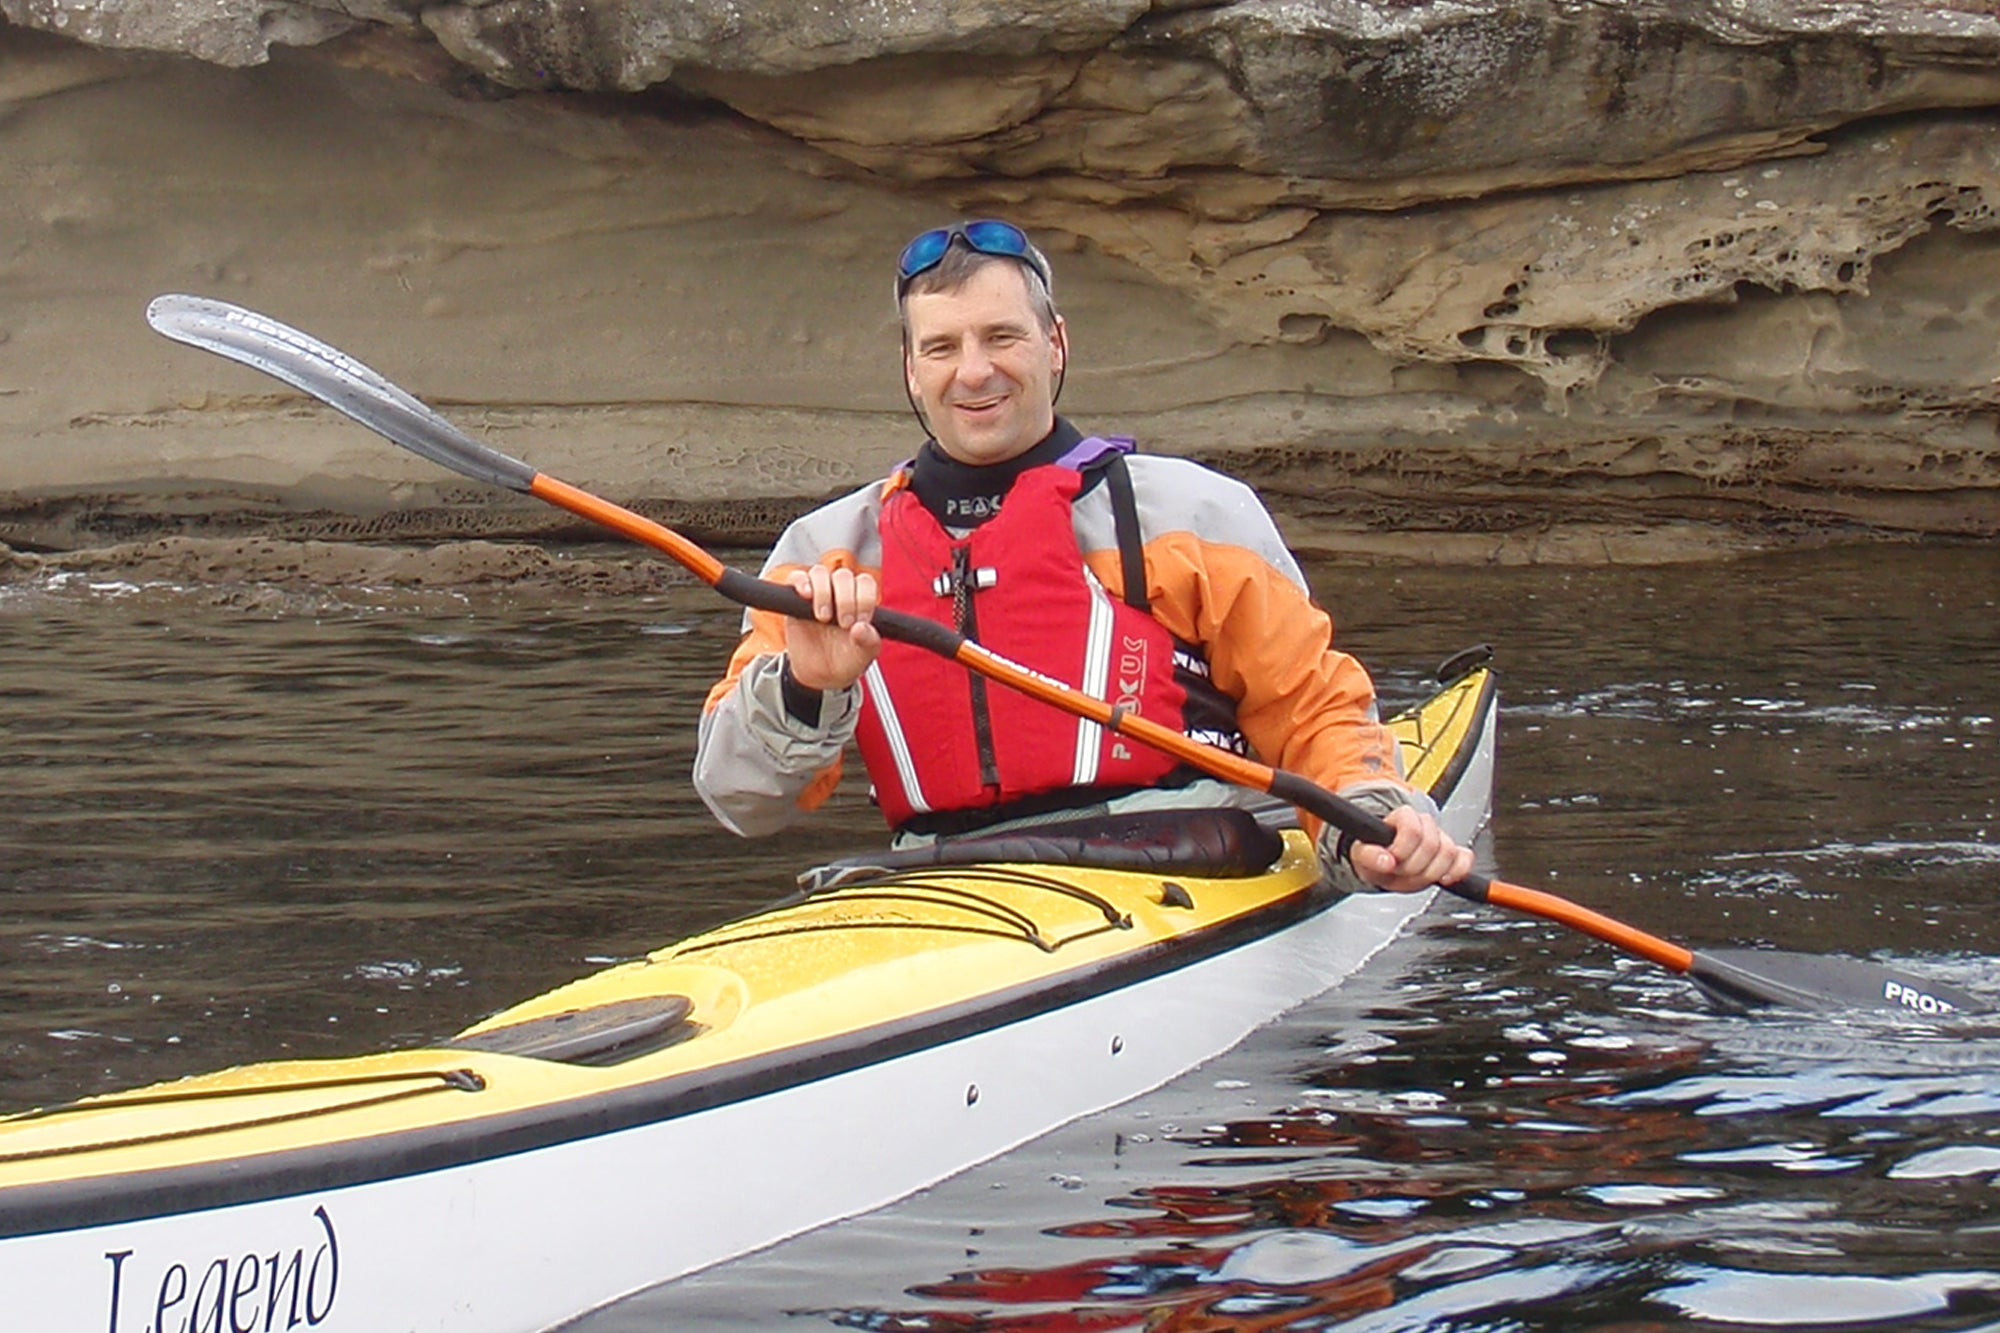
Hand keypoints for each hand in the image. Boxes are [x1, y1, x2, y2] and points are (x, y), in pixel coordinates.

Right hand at [783, 565, 880, 691]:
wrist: (820, 675)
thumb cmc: (845, 660)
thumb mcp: (862, 656)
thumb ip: (868, 642)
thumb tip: (862, 628)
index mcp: (860, 601)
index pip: (865, 583)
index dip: (864, 598)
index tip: (861, 620)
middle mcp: (839, 593)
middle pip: (843, 576)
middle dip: (845, 599)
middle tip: (843, 623)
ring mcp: (817, 594)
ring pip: (820, 573)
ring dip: (823, 592)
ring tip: (823, 617)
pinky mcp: (796, 599)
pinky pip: (796, 578)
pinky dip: (801, 582)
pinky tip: (805, 595)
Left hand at [1349, 804, 1473, 893]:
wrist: (1386, 862)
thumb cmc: (1376, 856)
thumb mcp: (1362, 855)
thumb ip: (1369, 856)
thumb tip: (1385, 861)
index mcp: (1402, 817)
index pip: (1412, 828)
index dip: (1402, 850)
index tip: (1392, 862)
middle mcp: (1424, 824)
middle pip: (1431, 844)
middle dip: (1414, 866)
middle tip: (1400, 873)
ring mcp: (1441, 838)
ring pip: (1448, 852)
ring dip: (1430, 872)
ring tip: (1414, 876)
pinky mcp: (1454, 853)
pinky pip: (1465, 858)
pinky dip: (1457, 870)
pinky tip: (1444, 878)